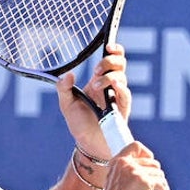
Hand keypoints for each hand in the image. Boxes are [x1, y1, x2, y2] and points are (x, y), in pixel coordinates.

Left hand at [56, 44, 130, 158]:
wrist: (88, 144)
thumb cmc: (79, 123)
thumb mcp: (66, 104)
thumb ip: (64, 89)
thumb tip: (67, 75)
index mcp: (99, 81)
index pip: (111, 60)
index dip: (114, 50)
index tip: (108, 46)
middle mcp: (111, 86)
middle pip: (120, 63)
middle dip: (110, 61)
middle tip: (96, 70)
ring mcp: (118, 96)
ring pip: (122, 77)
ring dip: (109, 77)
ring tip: (95, 85)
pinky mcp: (123, 108)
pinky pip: (125, 93)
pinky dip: (119, 88)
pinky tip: (112, 87)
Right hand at [101, 141, 169, 189]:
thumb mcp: (116, 183)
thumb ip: (127, 172)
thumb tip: (148, 168)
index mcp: (117, 162)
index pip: (136, 146)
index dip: (147, 154)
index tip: (149, 166)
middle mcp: (125, 164)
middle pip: (152, 162)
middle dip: (156, 176)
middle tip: (154, 187)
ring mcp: (135, 172)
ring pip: (159, 174)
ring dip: (161, 186)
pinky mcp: (144, 182)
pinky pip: (162, 184)